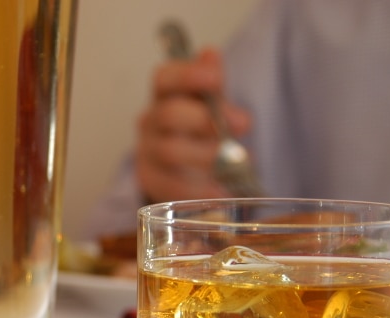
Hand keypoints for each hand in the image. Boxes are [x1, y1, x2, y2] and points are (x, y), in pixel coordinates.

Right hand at [135, 47, 250, 203]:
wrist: (180, 164)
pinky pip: (171, 186)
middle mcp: (150, 121)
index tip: (215, 78)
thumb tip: (211, 55)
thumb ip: (212, 83)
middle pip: (168, 115)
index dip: (187, 76)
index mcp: (163, 94)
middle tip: (241, 125)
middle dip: (206, 119)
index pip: (165, 79)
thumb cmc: (197, 125)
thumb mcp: (209, 101)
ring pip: (171, 152)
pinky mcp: (151, 180)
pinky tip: (222, 191)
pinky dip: (200, 190)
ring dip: (207, 156)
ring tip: (237, 161)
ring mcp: (147, 152)